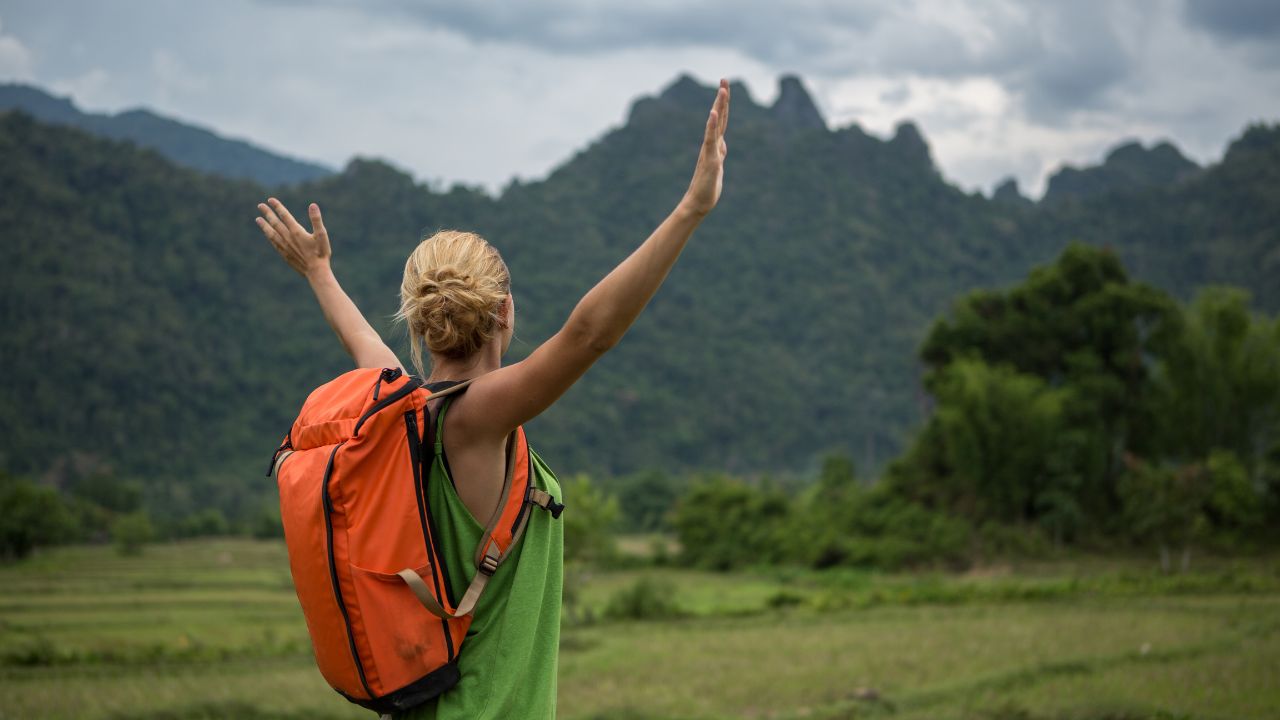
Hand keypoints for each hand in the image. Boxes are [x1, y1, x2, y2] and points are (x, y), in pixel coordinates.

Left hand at [256, 198, 331, 277]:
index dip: (277, 207)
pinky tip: (267, 234)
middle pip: (275, 223)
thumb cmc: (321, 253)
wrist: (316, 272)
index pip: (284, 216)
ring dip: (264, 225)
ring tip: (258, 219)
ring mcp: (285, 247)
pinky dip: (269, 236)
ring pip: (271, 233)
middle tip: (260, 206)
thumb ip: (316, 220)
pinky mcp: (284, 254)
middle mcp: (288, 238)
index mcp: (297, 231)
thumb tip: (313, 205)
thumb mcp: (322, 235)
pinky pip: (274, 243)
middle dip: (268, 213)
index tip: (270, 200)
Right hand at [681, 79, 729, 216]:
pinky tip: (713, 113)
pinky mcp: (710, 159)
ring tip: (722, 89)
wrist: (698, 203)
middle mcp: (712, 144)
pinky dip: (712, 125)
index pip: (722, 120)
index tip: (724, 87)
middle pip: (720, 116)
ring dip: (720, 106)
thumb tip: (723, 144)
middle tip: (724, 79)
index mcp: (715, 145)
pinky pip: (710, 139)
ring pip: (716, 124)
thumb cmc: (707, 187)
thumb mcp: (718, 166)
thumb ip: (720, 153)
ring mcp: (710, 151)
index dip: (724, 104)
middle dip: (722, 97)